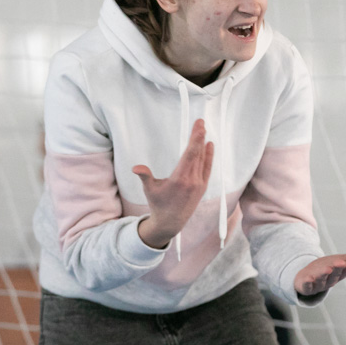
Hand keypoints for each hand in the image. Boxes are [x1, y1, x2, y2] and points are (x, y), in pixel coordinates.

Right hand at [133, 119, 213, 247]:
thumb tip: (135, 167)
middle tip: (201, 122)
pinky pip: (207, 168)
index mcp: (180, 179)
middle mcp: (192, 181)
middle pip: (198, 154)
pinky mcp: (202, 187)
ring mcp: (199, 184)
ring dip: (203, 144)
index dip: (196, 139)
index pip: (190, 154)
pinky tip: (210, 145)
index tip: (199, 126)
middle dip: (199, 136)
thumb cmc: (158, 204)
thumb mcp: (149, 190)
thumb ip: (145, 176)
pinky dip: (209, 156)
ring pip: (203, 159)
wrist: (171, 223)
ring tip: (203, 129)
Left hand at [294, 245, 345, 296]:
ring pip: (322, 279)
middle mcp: (330, 279)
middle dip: (338, 268)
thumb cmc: (329, 268)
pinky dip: (308, 282)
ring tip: (328, 268)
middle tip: (342, 262)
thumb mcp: (343, 260)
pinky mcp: (306, 285)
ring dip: (324, 274)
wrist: (309, 278)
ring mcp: (318, 283)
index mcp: (340, 273)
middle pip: (335, 274)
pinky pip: (307, 285)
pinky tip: (309, 278)